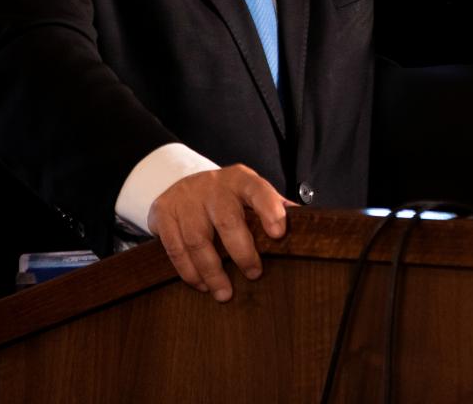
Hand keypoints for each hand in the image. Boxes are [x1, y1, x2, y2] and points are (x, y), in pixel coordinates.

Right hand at [146, 164, 293, 301]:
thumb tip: (309, 226)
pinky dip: (189, 271)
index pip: (258, 190)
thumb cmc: (228, 197)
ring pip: (198, 240)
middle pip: (228, 220)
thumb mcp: (250, 195)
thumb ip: (274, 207)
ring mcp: (185, 199)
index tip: (279, 234)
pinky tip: (201, 284)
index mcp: (241, 179)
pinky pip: (175, 248)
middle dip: (242, 252)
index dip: (270, 210)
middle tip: (254, 274)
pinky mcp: (163, 214)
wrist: (181, 183)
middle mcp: (213, 186)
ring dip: (212, 271)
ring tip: (224, 293)